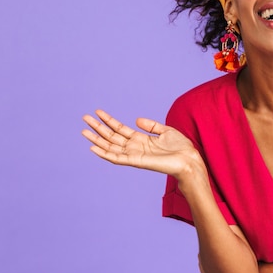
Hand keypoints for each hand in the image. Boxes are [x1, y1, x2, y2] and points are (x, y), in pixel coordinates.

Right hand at [82, 109, 204, 179]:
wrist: (189, 159)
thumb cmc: (181, 148)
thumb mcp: (165, 131)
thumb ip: (150, 125)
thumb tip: (136, 120)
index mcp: (141, 139)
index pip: (120, 129)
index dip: (109, 120)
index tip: (97, 111)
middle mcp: (135, 147)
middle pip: (111, 136)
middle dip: (98, 127)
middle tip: (84, 118)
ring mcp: (134, 155)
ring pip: (110, 147)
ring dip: (96, 139)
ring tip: (84, 131)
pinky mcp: (136, 161)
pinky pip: (116, 158)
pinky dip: (104, 153)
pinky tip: (93, 147)